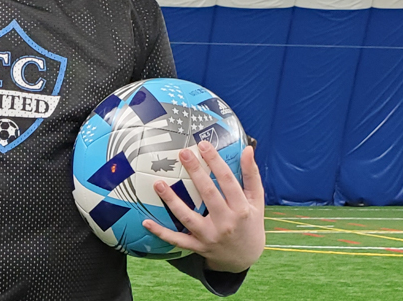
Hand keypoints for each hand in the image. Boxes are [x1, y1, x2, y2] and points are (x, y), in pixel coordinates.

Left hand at [144, 141, 264, 273]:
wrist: (245, 258)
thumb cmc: (250, 223)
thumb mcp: (256, 200)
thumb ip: (251, 175)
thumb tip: (248, 149)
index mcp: (241, 209)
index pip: (227, 180)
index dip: (215, 161)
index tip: (203, 145)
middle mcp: (226, 223)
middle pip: (208, 194)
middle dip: (195, 172)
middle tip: (182, 153)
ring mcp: (210, 236)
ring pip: (188, 217)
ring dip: (172, 200)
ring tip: (158, 183)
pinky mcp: (198, 247)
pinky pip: (177, 240)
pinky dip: (161, 233)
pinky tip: (146, 221)